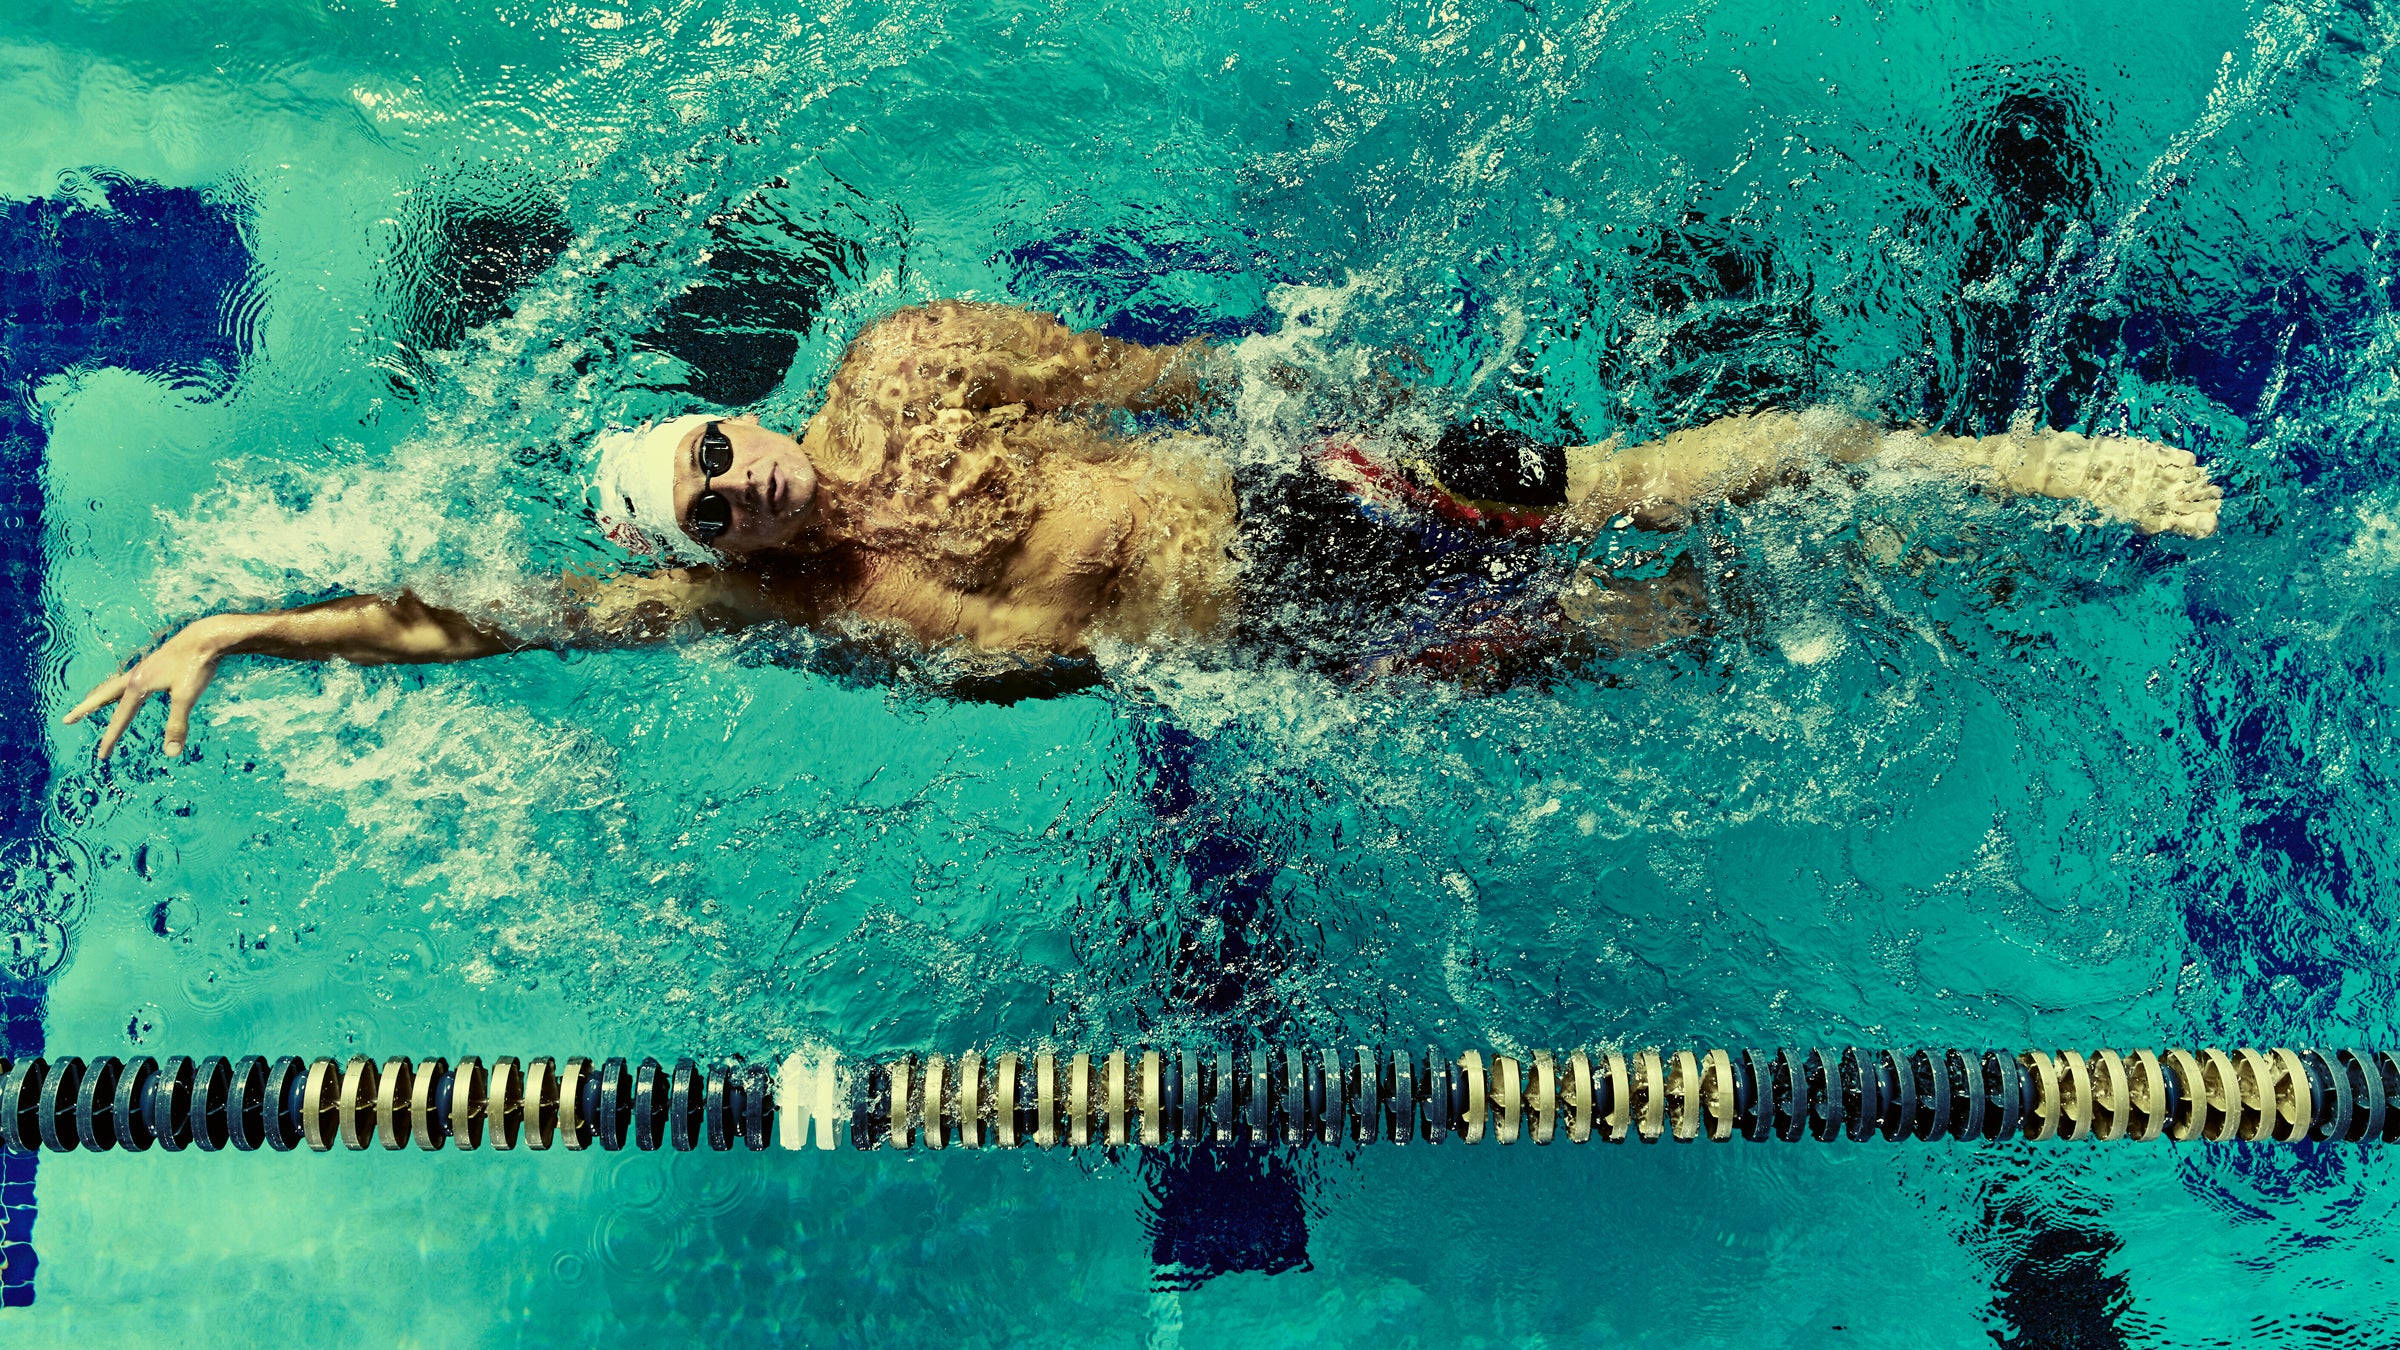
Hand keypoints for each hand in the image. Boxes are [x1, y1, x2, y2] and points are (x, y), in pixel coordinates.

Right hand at [62, 615, 245, 760]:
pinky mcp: (155, 664)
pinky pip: (128, 680)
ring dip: (99, 697)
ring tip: (90, 705)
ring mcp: (144, 668)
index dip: (110, 739)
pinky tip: (128, 690)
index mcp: (138, 685)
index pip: (120, 719)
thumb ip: (177, 725)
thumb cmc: (196, 665)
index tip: (101, 756)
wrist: (207, 636)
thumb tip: (171, 753)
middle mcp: (135, 676)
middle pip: (103, 696)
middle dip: (85, 709)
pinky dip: (119, 689)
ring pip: (114, 686)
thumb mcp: (187, 697)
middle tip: (66, 720)